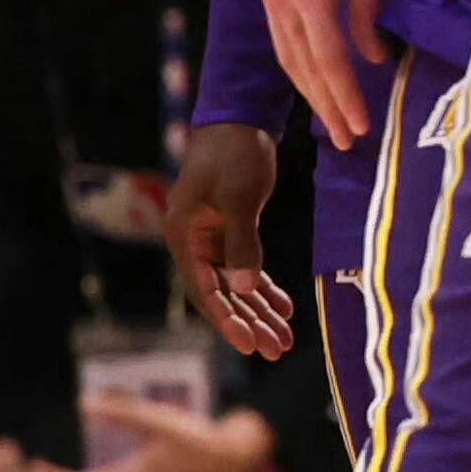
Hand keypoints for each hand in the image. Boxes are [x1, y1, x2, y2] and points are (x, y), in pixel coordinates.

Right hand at [166, 120, 292, 356]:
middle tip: (276, 351)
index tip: (249, 346)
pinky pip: (246, 269)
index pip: (204, 289)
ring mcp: (212, 239)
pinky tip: (286, 308)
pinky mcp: (231, 231)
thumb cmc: (233, 155)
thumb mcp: (239, 198)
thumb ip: (242, 242)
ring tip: (284, 341)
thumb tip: (246, 289)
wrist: (239, 121)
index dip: (227, 320)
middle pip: (221, 294)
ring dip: (259, 312)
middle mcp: (193, 243)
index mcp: (184, 236)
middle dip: (249, 323)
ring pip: (236, 286)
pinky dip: (265, 288)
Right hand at [259, 0, 389, 154]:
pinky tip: (315, 84)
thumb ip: (366, 9)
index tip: (363, 126)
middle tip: (348, 140)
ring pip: (289, 59)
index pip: (330, 57)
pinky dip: (300, 69)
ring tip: (332, 123)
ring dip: (310, 94)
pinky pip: (283, 42)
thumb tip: (374, 57)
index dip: (347, 95)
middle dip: (327, 106)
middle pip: (305, 67)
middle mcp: (281, 1)